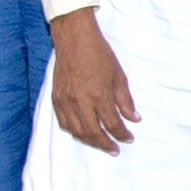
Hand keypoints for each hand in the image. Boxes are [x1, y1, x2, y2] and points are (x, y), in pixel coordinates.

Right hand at [50, 10, 136, 151]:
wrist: (74, 40)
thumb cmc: (99, 55)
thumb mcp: (118, 76)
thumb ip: (125, 100)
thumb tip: (134, 118)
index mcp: (99, 96)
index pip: (112, 124)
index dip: (121, 134)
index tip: (128, 138)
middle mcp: (81, 102)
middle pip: (93, 132)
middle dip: (105, 144)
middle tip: (115, 149)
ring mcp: (66, 102)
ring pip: (77, 131)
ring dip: (90, 141)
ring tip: (101, 143)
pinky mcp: (56, 99)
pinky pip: (64, 123)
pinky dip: (74, 131)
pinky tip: (83, 133)